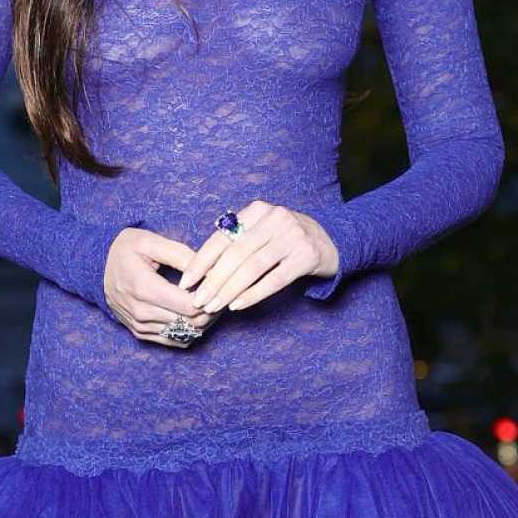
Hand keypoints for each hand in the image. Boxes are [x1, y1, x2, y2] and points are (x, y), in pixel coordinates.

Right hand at [103, 227, 223, 345]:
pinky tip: (196, 315)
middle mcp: (141, 312)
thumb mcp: (149, 241)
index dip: (212, 298)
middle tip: (222, 294)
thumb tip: (207, 269)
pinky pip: (175, 341)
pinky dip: (191, 331)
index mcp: (144, 288)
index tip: (219, 285)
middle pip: (191, 322)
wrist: (95, 269)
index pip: (190, 305)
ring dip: (204, 321)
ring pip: (186, 334)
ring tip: (211, 303)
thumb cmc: (124, 251)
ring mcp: (140, 326)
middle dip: (213, 310)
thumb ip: (179, 254)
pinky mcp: (140, 334)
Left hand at [175, 203, 338, 313]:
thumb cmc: (285, 241)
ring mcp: (293, 236)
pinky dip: (253, 294)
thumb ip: (236, 243)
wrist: (331, 241)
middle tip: (198, 301)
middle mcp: (274, 218)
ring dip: (229, 290)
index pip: (222, 237)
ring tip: (214, 306)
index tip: (186, 282)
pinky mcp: (307, 256)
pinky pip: (274, 279)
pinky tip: (237, 306)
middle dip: (213, 280)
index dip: (201, 261)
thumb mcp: (261, 232)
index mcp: (257, 210)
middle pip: (235, 254)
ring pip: (252, 267)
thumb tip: (201, 272)